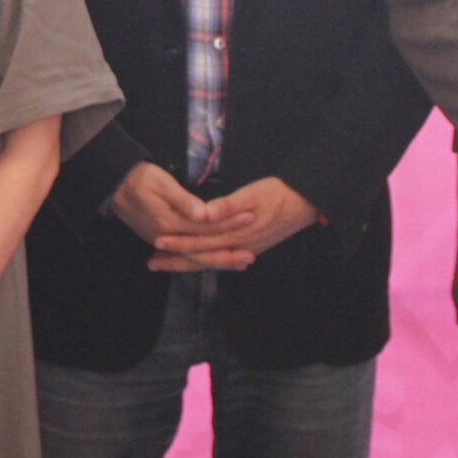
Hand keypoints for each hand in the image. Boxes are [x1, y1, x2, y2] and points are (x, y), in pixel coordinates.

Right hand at [109, 164, 255, 272]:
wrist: (113, 184)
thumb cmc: (139, 178)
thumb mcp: (162, 183)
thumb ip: (184, 201)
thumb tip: (206, 214)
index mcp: (169, 224)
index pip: (206, 227)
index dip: (229, 223)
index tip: (250, 218)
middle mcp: (166, 239)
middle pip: (201, 251)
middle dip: (227, 255)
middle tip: (251, 256)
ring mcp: (162, 241)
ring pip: (194, 256)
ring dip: (217, 261)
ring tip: (239, 263)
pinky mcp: (160, 240)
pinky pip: (185, 254)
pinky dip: (202, 258)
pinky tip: (214, 260)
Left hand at [149, 175, 316, 271]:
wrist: (306, 202)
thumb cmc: (279, 194)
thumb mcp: (254, 194)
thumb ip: (228, 205)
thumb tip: (205, 214)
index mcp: (236, 233)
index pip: (201, 242)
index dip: (178, 244)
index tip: (157, 243)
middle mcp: (239, 246)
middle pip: (202, 257)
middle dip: (176, 260)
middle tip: (151, 263)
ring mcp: (246, 249)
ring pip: (210, 260)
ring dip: (187, 263)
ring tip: (165, 263)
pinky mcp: (251, 246)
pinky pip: (221, 258)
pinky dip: (206, 260)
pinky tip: (196, 261)